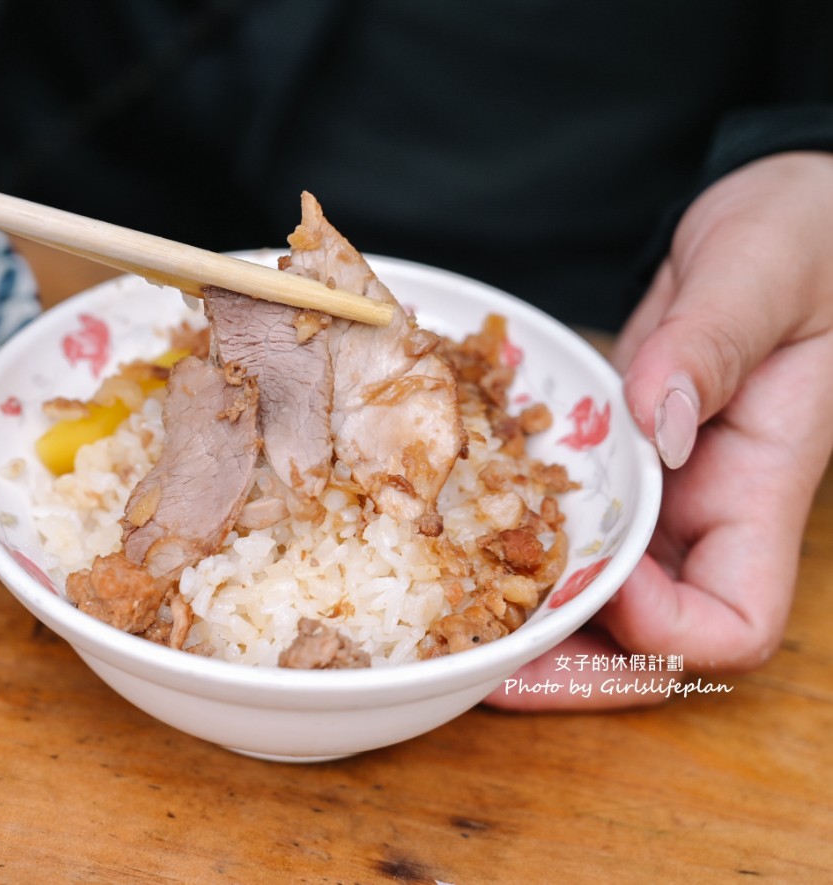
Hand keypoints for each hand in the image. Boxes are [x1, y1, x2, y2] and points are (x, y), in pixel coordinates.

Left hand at [489, 150, 832, 709]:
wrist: (781, 207)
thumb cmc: (804, 231)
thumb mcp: (764, 268)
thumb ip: (713, 342)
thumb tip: (660, 424)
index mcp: (762, 483)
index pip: (732, 623)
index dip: (658, 631)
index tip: (591, 585)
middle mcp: (710, 508)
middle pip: (652, 638)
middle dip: (571, 666)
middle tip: (474, 662)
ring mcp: (662, 492)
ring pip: (602, 600)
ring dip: (533, 625)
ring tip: (448, 626)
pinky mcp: (620, 464)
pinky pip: (572, 533)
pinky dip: (521, 553)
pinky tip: (457, 548)